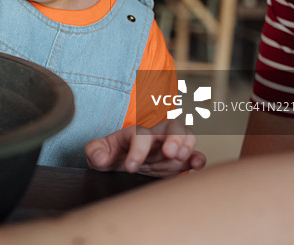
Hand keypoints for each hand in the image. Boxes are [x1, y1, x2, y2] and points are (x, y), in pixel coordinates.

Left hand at [84, 119, 206, 176]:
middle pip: (172, 125)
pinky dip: (199, 158)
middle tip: (170, 153)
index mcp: (135, 133)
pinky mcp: (178, 161)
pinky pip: (194, 155)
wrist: (119, 167)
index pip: (141, 135)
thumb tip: (101, 157)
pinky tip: (197, 166)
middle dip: (174, 137)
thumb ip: (94, 151)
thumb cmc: (111, 156)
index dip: (137, 150)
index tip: (130, 168)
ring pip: (187, 136)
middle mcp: (155, 137)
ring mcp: (168, 148)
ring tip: (181, 157)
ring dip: (188, 145)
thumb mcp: (97, 153)